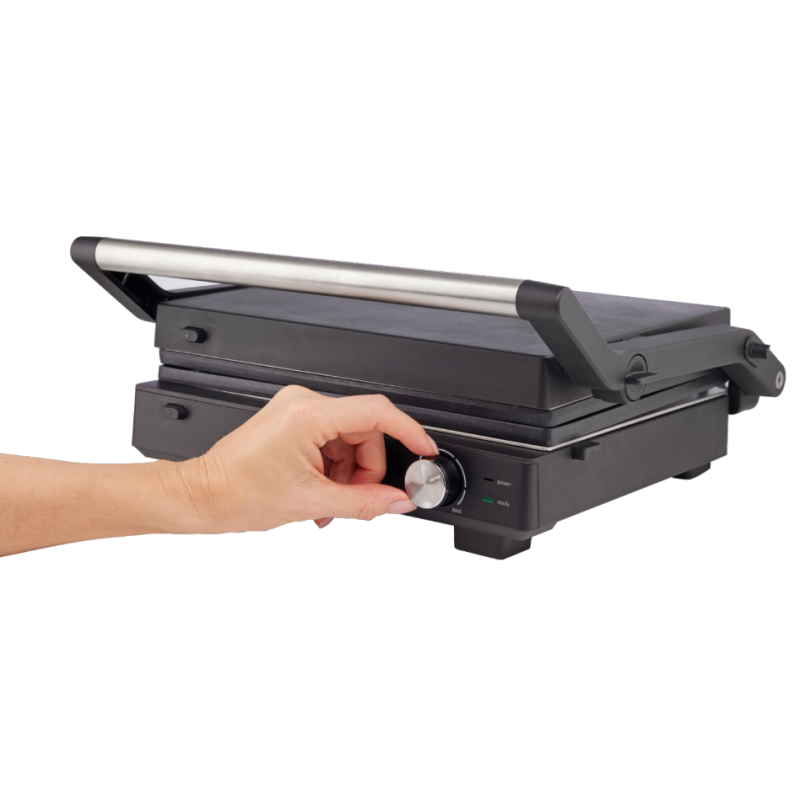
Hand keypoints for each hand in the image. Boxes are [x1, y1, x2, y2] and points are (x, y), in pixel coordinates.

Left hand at [168, 386, 438, 533]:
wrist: (202, 495)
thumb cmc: (237, 493)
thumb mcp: (311, 502)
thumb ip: (365, 503)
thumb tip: (399, 501)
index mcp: (308, 415)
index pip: (376, 412)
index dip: (408, 432)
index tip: (423, 451)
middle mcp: (303, 403)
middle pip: (365, 431)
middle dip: (367, 471)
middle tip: (358, 500)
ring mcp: (297, 409)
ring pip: (350, 439)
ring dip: (349, 475)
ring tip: (329, 504)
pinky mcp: (293, 419)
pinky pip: (333, 441)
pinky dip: (335, 469)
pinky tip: (322, 494)